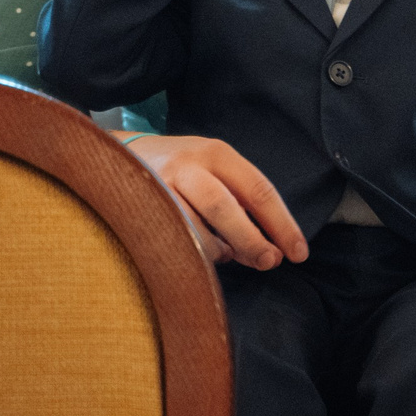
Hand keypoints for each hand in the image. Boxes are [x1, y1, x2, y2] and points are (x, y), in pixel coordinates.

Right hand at [119, 131, 307, 269]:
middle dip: (252, 241)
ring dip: (217, 251)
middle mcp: (188, 164)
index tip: (299, 253)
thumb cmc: (180, 173)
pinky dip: (190, 254)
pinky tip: (194, 250)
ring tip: (224, 253)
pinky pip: (170, 240)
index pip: (258, 189)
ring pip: (195, 230)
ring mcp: (159, 185)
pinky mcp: (138, 208)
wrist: (116, 159)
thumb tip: (268, 255)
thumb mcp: (214, 174)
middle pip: (226, 207)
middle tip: (269, 262)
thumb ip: (242, 208)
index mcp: (217, 153)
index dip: (282, 224)